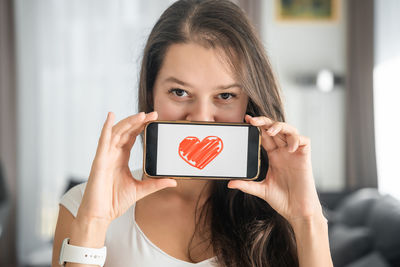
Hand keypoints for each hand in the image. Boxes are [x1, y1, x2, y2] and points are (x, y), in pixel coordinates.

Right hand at [76, 111, 176, 225]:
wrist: (101, 215)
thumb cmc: (115, 201)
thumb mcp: (141, 190)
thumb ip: (156, 184)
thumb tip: (173, 181)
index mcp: (121, 158)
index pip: (131, 137)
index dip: (141, 126)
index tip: (153, 119)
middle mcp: (112, 154)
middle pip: (125, 131)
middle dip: (138, 121)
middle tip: (152, 114)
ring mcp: (105, 156)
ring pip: (116, 133)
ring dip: (128, 122)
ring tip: (141, 115)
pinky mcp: (99, 161)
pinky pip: (103, 141)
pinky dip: (106, 127)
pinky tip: (110, 117)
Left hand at [228, 115, 322, 224]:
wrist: (298, 212)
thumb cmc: (283, 200)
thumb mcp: (261, 190)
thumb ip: (246, 185)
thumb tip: (229, 183)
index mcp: (274, 156)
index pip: (265, 136)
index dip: (257, 127)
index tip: (246, 121)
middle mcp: (284, 152)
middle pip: (275, 129)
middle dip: (265, 122)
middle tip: (253, 121)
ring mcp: (294, 153)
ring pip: (290, 130)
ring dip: (280, 126)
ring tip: (270, 130)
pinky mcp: (305, 157)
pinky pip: (304, 140)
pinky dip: (296, 140)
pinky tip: (289, 148)